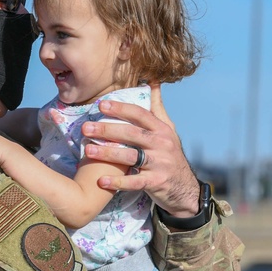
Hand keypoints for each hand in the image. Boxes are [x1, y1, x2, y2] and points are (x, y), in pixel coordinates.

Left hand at [81, 86, 199, 215]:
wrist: (185, 188)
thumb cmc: (169, 155)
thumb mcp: (168, 130)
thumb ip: (158, 108)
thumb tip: (153, 82)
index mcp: (162, 129)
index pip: (140, 114)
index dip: (121, 109)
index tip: (101, 105)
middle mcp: (161, 144)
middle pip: (132, 134)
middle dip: (107, 130)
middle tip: (86, 128)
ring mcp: (159, 164)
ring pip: (130, 156)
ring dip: (108, 153)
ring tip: (88, 150)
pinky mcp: (155, 182)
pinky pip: (134, 181)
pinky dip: (117, 182)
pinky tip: (101, 181)